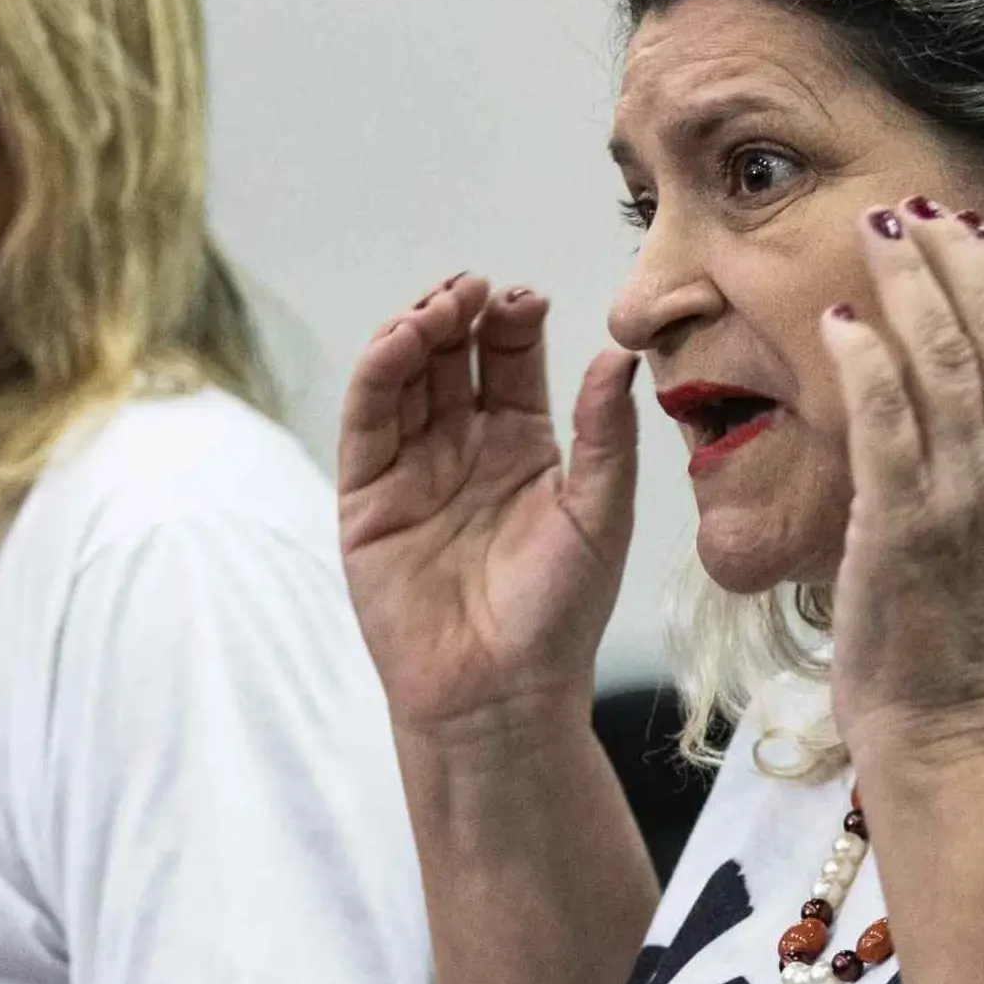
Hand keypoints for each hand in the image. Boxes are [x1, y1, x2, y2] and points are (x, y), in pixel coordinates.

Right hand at [337, 274, 639, 737]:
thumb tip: (617, 354)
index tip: (524, 298)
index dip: (511, 319)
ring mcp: (410, 467)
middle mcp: (461, 446)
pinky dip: (377, 373)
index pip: (508, 358)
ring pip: (402, 375)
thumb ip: (604, 435)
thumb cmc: (559, 614)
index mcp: (521, 443)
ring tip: (441, 307)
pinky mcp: (366, 496)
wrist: (500, 694)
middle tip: (475, 290)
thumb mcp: (598, 514)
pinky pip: (366, 419)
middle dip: (458, 311)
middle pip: (450, 353)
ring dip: (416, 330)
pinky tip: (401, 341)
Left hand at [820, 200, 983, 778]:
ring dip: (905, 286)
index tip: (962, 227)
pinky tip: (838, 321)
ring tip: (872, 233)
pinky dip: (866, 363)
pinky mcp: (902, 527)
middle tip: (908, 206)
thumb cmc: (976, 656)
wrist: (959, 741)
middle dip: (950, 256)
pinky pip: (884, 423)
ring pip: (941, 360)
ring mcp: (962, 499)